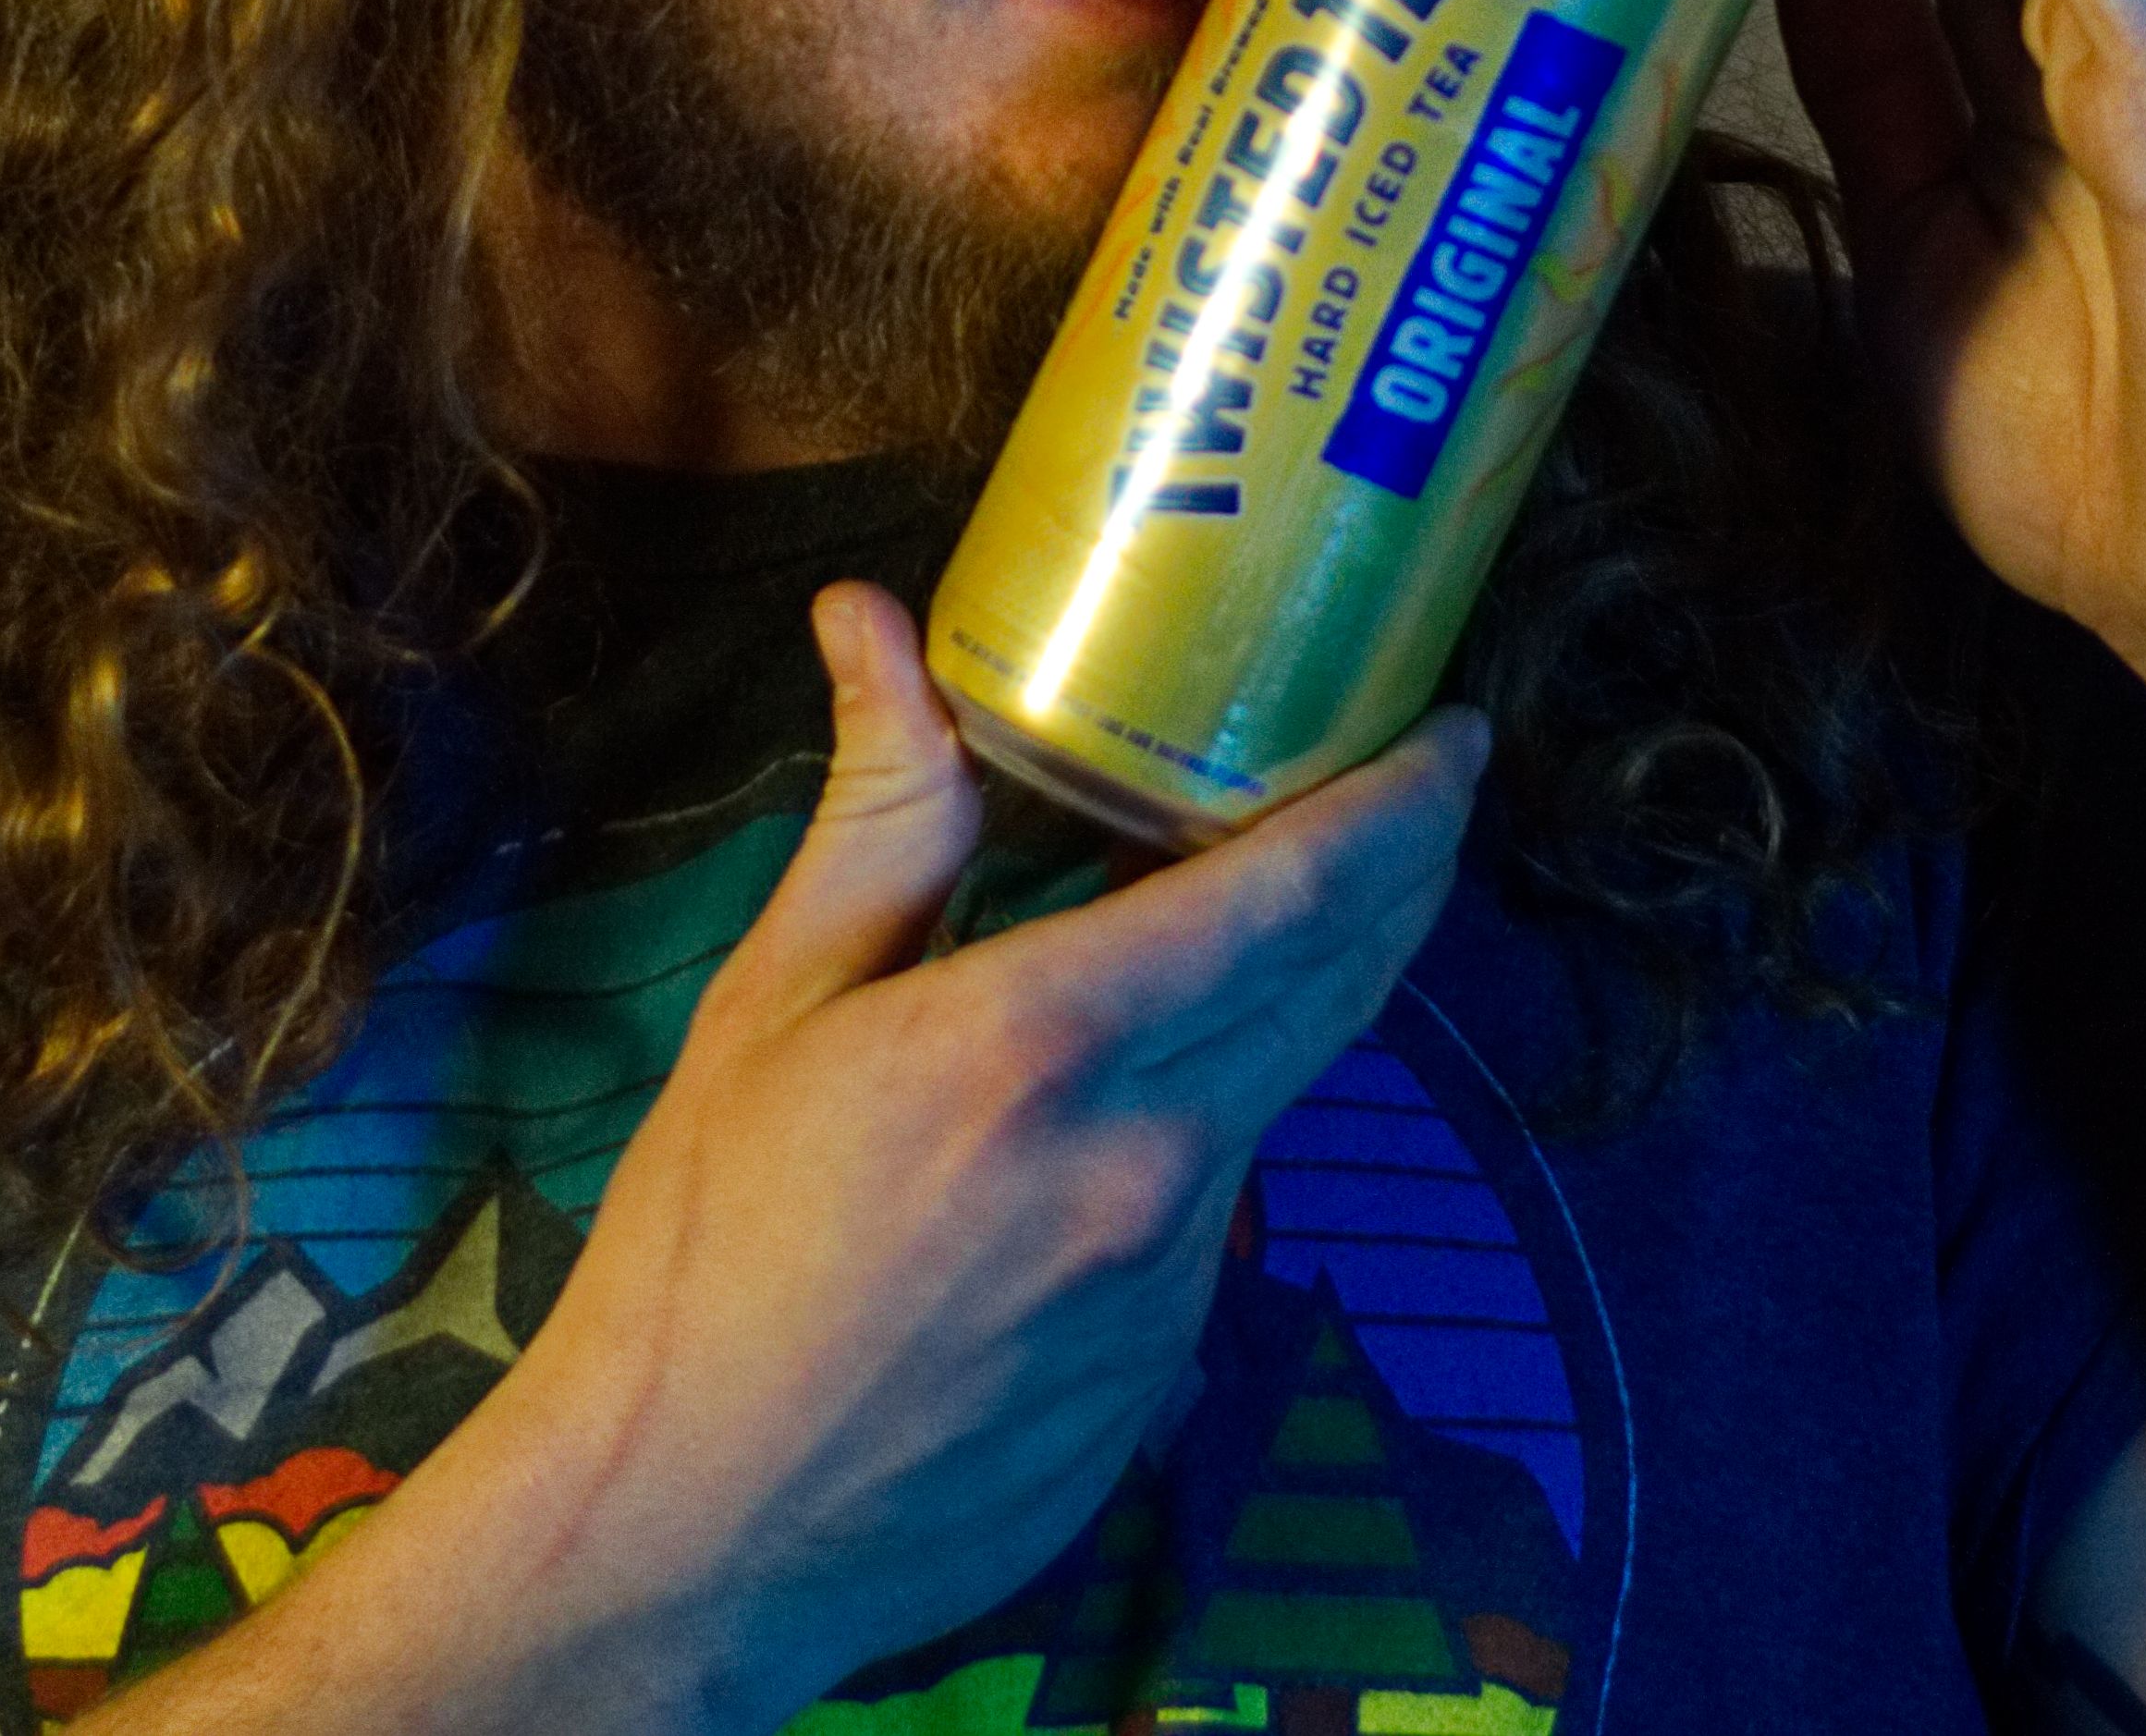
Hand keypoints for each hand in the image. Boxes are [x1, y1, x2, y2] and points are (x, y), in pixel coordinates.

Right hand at [179, 585, 1479, 1731]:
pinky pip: (1228, 1193)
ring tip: (1315, 892)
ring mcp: (1176, 1273)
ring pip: (1290, 1084)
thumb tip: (873, 620)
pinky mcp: (1173, 1360)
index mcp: (1043, 1042)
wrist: (691, 1525)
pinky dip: (1230, 1104)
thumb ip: (878, 813)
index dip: (1400, 800)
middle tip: (1427, 779)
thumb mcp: (771, 1006)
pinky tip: (1172, 1076)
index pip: (1296, 890)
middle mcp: (1147, 1154)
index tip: (1454, 731)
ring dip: (1323, 980)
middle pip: (1339, 977)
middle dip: (1406, 865)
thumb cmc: (700, 1251)